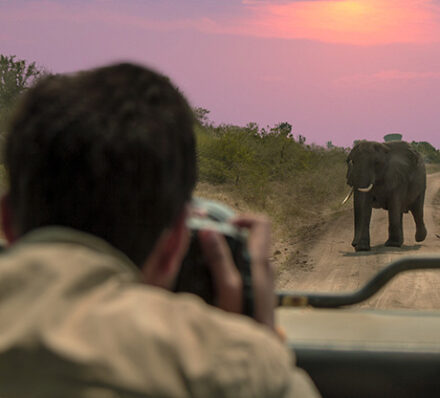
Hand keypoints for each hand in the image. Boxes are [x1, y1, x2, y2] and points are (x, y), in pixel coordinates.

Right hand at [198, 214, 274, 329]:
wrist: (258, 350)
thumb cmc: (245, 323)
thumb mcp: (229, 289)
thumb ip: (220, 259)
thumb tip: (209, 230)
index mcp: (260, 262)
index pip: (261, 224)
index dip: (242, 219)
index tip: (222, 227)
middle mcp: (265, 268)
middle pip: (251, 238)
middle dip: (229, 237)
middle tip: (207, 246)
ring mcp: (263, 281)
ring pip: (246, 255)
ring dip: (228, 254)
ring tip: (207, 265)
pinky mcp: (258, 293)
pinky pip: (244, 270)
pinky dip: (230, 268)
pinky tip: (215, 284)